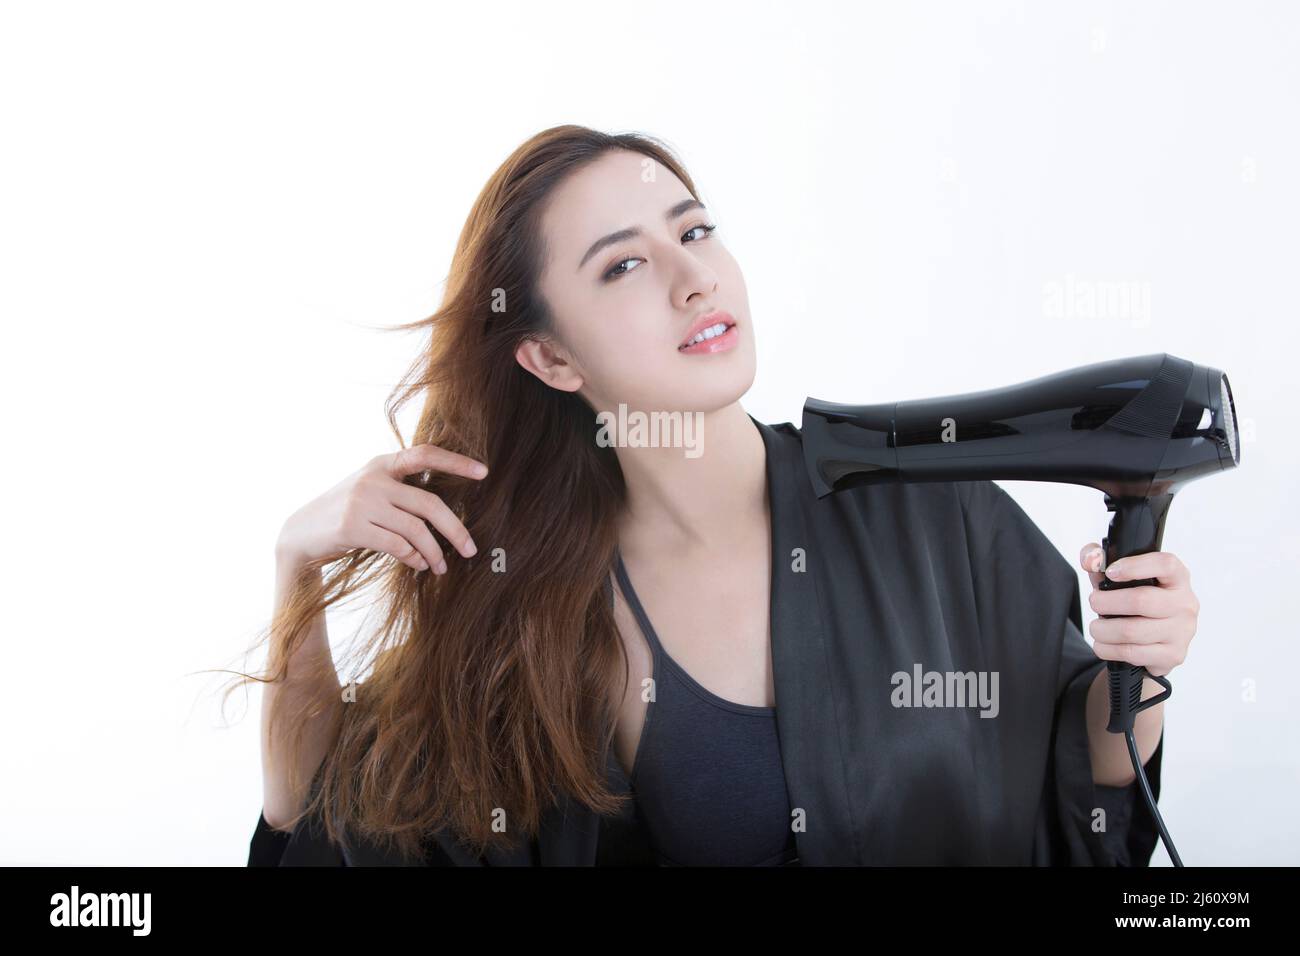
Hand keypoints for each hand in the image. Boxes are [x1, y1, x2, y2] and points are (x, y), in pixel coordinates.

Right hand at [276, 444, 487, 574]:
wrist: (300, 533)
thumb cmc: (346, 513)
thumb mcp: (371, 490)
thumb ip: (401, 492)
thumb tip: (446, 515)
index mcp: (382, 463)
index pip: (425, 454)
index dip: (456, 461)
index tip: (484, 472)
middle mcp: (374, 478)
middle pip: (429, 504)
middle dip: (456, 529)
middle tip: (471, 549)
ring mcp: (362, 502)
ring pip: (416, 530)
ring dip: (435, 552)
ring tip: (441, 566)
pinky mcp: (352, 527)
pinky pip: (397, 546)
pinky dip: (414, 558)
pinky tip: (420, 565)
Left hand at [1079, 544, 1199, 677]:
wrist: (1153, 642)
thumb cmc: (1136, 602)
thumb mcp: (1118, 578)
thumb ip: (1099, 561)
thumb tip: (1090, 559)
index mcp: (1177, 578)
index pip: (1165, 564)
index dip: (1135, 566)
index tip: (1110, 572)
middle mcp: (1185, 604)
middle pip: (1140, 600)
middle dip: (1105, 602)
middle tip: (1095, 602)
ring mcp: (1182, 632)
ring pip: (1131, 631)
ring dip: (1102, 629)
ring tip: (1096, 627)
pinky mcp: (1172, 655)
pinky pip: (1131, 653)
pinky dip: (1107, 648)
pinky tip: (1103, 643)